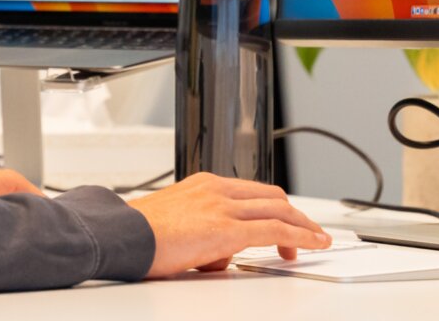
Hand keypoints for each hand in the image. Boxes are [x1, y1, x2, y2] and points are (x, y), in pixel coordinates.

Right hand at [129, 172, 331, 275]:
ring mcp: (222, 206)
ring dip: (303, 226)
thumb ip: (202, 231)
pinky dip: (299, 236)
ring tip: (317, 241)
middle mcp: (216, 189)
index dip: (275, 206)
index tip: (285, 220)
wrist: (121, 237)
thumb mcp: (175, 224)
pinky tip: (311, 245)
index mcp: (204, 185)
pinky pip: (274, 229)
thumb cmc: (138, 236)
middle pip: (272, 196)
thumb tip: (218, 254)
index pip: (252, 190)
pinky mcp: (226, 229)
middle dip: (296, 215)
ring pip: (279, 209)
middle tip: (307, 233)